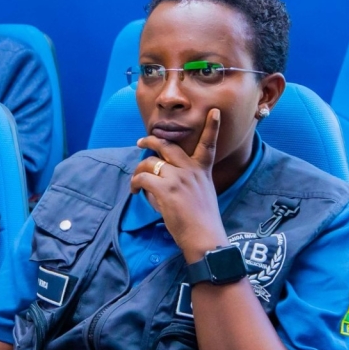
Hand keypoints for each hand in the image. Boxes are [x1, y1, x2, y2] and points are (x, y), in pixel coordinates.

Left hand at [131, 108, 229, 262]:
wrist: (204, 238)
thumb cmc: (202, 222)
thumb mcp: (202, 195)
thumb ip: (187, 182)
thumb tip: (161, 179)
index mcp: (203, 171)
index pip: (209, 144)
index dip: (212, 126)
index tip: (214, 111)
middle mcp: (191, 170)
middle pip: (168, 146)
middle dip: (151, 141)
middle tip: (141, 143)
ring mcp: (179, 178)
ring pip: (150, 163)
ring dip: (138, 171)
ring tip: (135, 183)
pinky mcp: (166, 189)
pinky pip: (142, 178)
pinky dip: (135, 183)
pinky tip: (134, 192)